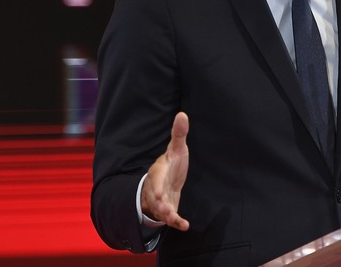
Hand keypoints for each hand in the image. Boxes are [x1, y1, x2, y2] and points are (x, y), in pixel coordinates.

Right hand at [140, 112, 190, 231]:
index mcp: (158, 172)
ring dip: (166, 215)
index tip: (157, 192)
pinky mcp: (168, 210)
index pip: (156, 178)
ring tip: (174, 219)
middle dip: (158, 203)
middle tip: (163, 208)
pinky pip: (171, 218)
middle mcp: (156, 188)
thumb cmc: (171, 165)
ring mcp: (161, 201)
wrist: (166, 183)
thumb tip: (182, 114)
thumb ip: (178, 134)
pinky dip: (177, 222)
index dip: (156, 185)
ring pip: (161, 210)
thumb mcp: (176, 149)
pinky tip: (185, 226)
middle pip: (155, 197)